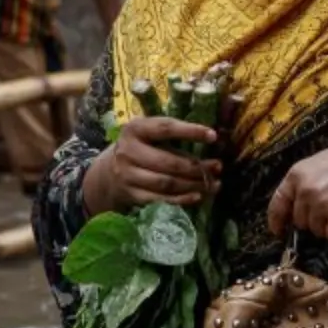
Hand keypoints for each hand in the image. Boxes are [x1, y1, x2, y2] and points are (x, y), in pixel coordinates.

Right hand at [85, 116, 219, 213]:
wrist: (109, 172)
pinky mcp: (132, 194)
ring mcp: (128, 175)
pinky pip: (161, 199)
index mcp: (135, 129)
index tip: (213, 136)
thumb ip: (173, 134)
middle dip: (196, 166)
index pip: (165, 128)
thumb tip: (212, 138)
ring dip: (194, 184)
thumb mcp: (149, 134)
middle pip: (168, 161)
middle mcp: (128, 151)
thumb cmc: (141, 148)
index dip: (190, 132)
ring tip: (214, 183)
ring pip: (167, 183)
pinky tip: (199, 196)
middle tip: (218, 167)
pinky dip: (182, 199)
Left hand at [267, 146, 327, 242]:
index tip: (279, 230)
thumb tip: (296, 202)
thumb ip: (304, 180)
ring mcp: (322, 205)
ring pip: (316, 230)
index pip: (278, 203)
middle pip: (300, 221)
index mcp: (297, 175)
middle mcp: (305, 191)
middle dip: (312, 220)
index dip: (277, 220)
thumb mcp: (320, 162)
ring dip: (327, 226)